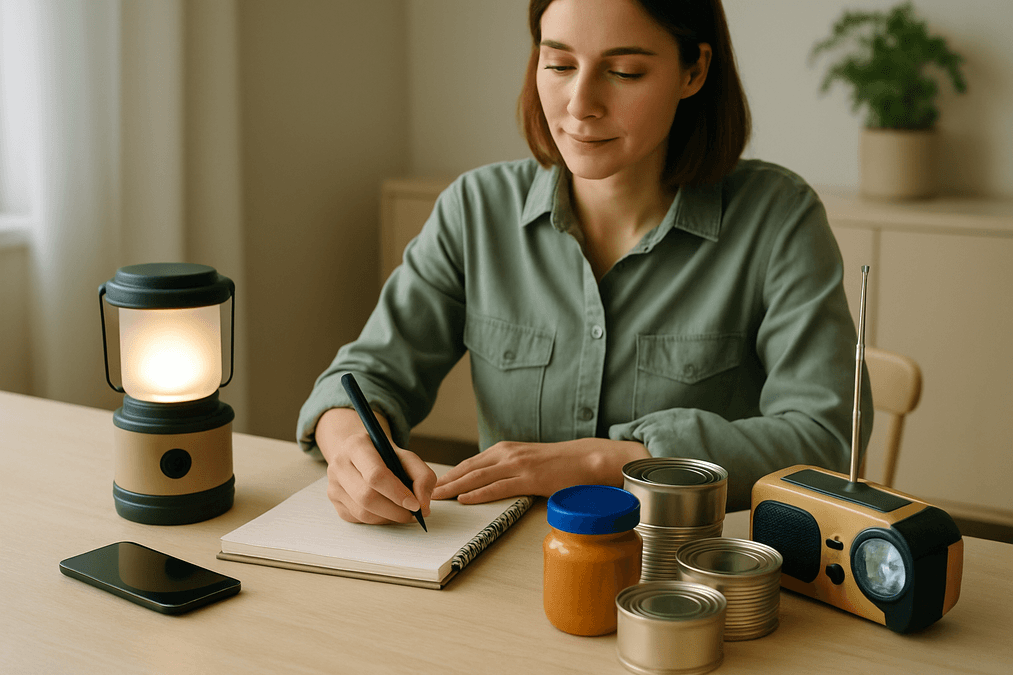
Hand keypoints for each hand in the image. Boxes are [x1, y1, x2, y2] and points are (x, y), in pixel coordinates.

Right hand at [316, 407, 436, 523]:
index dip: (397, 493)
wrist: (360, 453)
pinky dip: (379, 520)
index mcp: (356, 445)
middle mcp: (339, 464)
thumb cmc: (385, 455)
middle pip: (367, 497)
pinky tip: (389, 512)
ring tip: (404, 513)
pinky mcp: (334, 501)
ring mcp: (333, 484)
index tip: (415, 505)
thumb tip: (423, 506)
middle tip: (414, 514)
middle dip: (395, 511)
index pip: (375, 475)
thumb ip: (422, 477)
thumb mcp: (407, 457)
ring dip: (389, 518)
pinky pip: (358, 519)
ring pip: (362, 513)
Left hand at [431, 438, 649, 503]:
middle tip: (422, 493)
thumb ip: (507, 470)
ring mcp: (518, 464)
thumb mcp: (527, 461)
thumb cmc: (559, 463)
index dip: (449, 475)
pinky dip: (478, 493)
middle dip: (443, 482)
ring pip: (477, 477)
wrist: (588, 458)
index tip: (430, 485)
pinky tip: (464, 499)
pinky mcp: (530, 478)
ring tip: (435, 498)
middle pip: (467, 469)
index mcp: (504, 449)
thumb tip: (486, 485)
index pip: (469, 463)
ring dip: (454, 489)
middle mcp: (507, 453)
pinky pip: (498, 487)